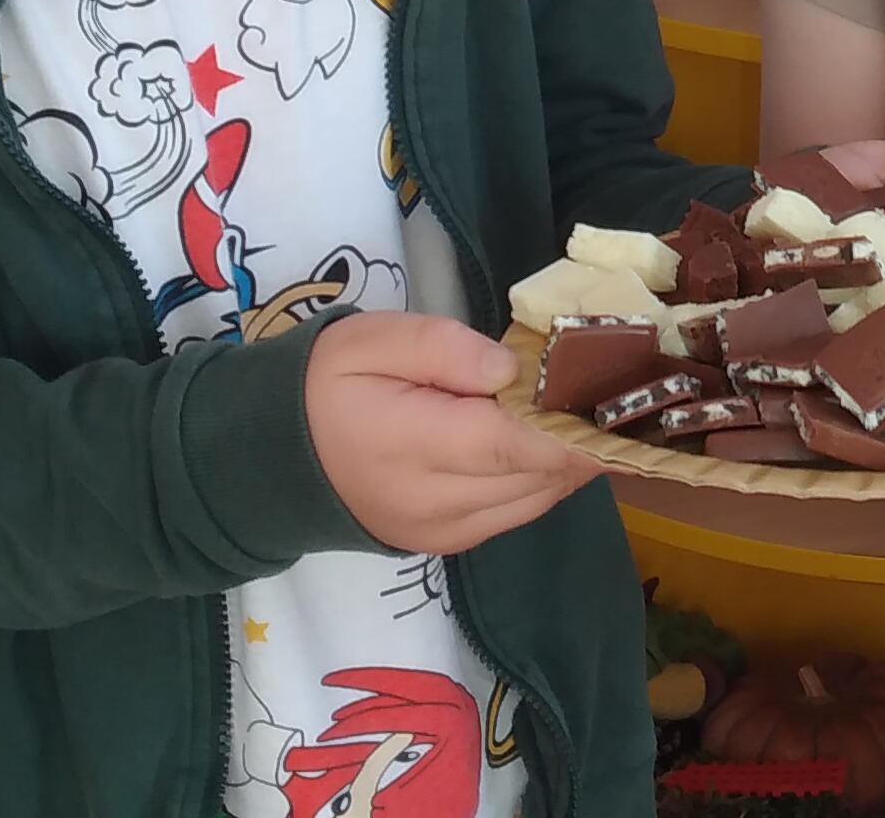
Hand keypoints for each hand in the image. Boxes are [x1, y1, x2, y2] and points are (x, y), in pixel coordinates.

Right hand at [305, 312, 601, 554]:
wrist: (273, 456)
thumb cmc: (325, 384)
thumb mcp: (373, 340)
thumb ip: (445, 348)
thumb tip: (510, 370)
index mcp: (414, 446)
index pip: (516, 446)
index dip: (572, 427)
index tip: (612, 396)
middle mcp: (435, 504)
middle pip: (536, 478)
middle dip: (579, 440)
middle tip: (606, 394)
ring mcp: (441, 534)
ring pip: (533, 502)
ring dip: (565, 465)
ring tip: (584, 417)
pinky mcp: (445, 545)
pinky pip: (512, 515)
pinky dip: (537, 483)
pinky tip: (545, 447)